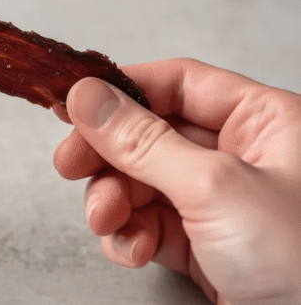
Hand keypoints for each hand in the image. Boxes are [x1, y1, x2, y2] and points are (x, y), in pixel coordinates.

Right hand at [53, 59, 300, 304]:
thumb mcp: (214, 187)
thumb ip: (143, 140)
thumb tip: (88, 96)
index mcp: (264, 122)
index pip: (178, 84)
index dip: (122, 91)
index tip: (72, 104)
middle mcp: (242, 156)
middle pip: (149, 135)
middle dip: (108, 157)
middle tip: (70, 166)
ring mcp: (220, 204)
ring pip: (140, 183)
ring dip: (113, 202)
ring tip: (107, 220)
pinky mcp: (205, 246)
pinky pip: (147, 225)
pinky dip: (129, 236)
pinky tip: (132, 250)